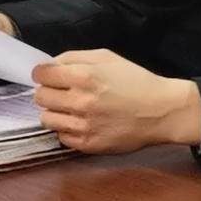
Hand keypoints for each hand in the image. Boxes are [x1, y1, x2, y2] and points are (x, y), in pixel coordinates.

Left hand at [31, 48, 200, 152]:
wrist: (160, 111)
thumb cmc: (136, 81)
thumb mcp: (109, 57)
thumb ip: (75, 57)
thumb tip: (50, 65)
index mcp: (84, 76)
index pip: (41, 75)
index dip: (44, 73)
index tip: (51, 76)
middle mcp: (79, 101)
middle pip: (40, 97)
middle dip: (50, 91)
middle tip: (67, 92)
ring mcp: (81, 125)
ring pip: (46, 118)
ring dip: (57, 111)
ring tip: (75, 108)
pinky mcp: (85, 144)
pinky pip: (61, 136)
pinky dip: (69, 128)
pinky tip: (85, 122)